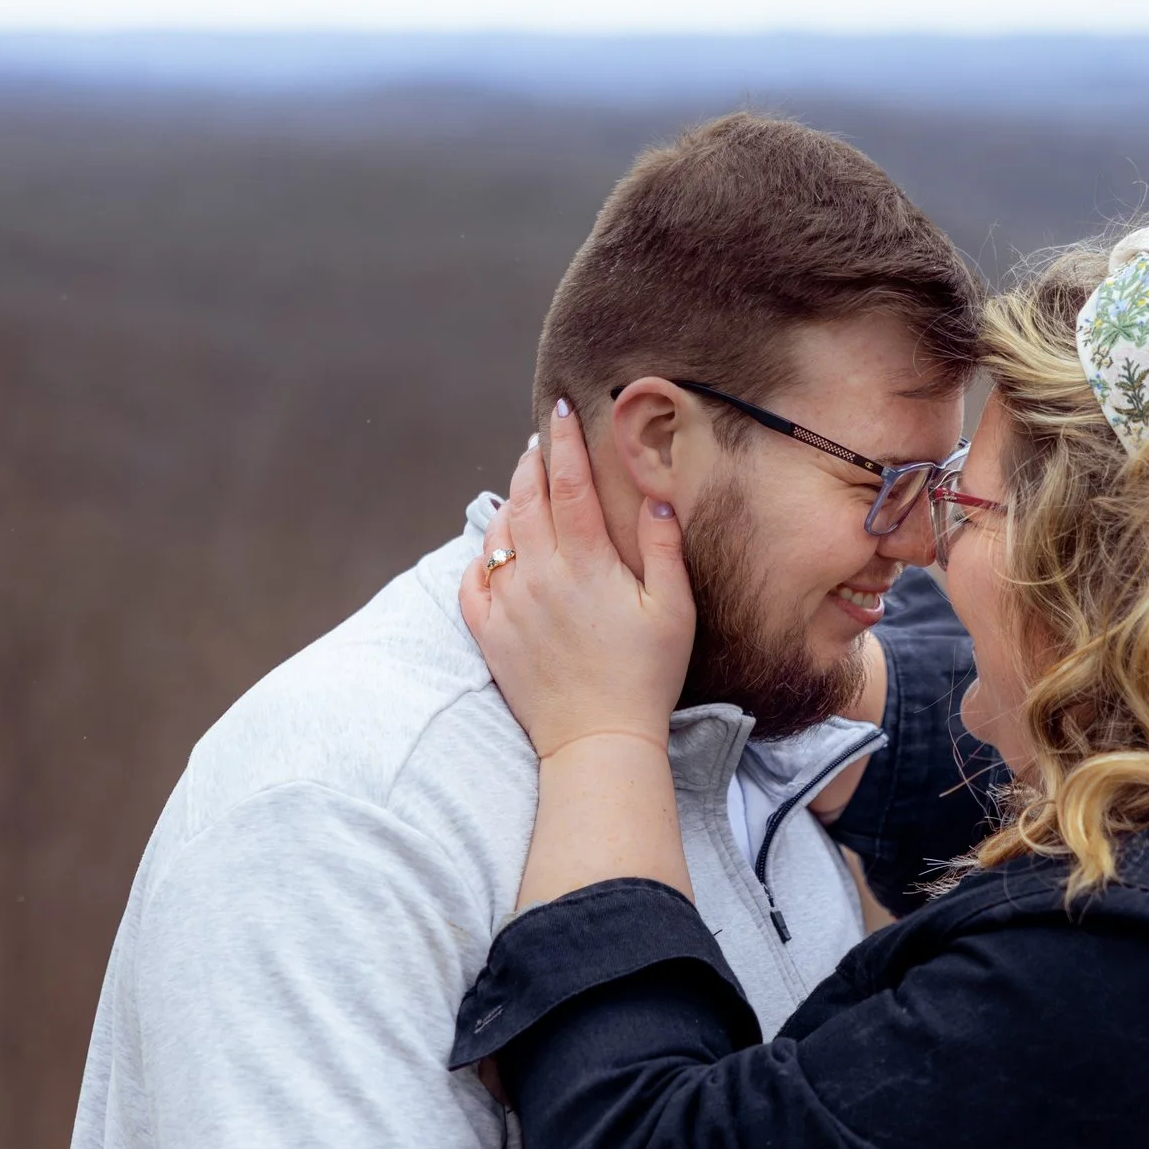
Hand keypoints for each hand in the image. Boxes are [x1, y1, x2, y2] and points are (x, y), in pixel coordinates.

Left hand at [459, 399, 693, 760]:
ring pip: (499, 533)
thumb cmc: (646, 675)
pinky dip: (483, 554)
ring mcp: (508, 603)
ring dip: (511, 502)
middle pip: (527, 497)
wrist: (597, 739)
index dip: (564, 440)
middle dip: (533, 461)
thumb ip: (663, 547)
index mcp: (586, 562)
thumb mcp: (673, 609)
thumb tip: (654, 496)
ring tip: (524, 487)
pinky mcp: (489, 632)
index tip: (560, 408)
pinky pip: (474, 578)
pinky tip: (497, 548)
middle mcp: (540, 574)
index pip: (569, 482)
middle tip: (540, 439)